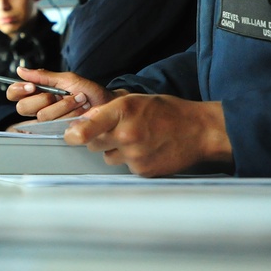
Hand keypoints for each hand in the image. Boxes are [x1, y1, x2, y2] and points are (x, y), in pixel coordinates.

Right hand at [8, 67, 113, 118]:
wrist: (108, 105)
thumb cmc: (90, 92)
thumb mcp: (67, 79)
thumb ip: (44, 76)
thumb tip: (21, 71)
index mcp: (39, 92)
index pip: (14, 93)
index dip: (18, 90)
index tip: (32, 86)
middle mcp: (40, 107)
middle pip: (23, 107)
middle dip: (44, 99)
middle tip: (59, 94)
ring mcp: (49, 121)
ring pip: (42, 116)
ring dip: (63, 106)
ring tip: (77, 101)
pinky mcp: (58, 132)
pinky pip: (54, 126)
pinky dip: (68, 116)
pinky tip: (77, 113)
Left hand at [64, 94, 232, 176]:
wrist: (199, 131)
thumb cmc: (168, 112)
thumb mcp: (137, 100)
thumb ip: (109, 110)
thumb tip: (84, 121)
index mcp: (123, 111)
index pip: (86, 129)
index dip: (73, 134)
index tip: (70, 136)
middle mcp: (126, 134)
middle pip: (92, 144)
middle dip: (99, 138)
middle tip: (116, 132)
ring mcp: (134, 155)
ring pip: (108, 157)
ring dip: (115, 151)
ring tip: (137, 141)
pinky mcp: (143, 171)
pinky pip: (125, 167)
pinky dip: (131, 161)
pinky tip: (147, 150)